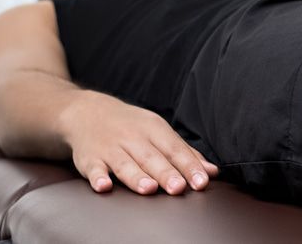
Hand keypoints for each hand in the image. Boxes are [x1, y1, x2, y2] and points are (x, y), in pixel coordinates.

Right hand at [60, 90, 218, 195]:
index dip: (189, 166)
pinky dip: (97, 177)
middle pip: (152, 158)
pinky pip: (93, 169)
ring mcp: (110, 148)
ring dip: (137, 177)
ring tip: (149, 189)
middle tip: (179, 188)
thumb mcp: (159, 132)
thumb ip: (184, 153)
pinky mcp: (89, 159)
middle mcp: (133, 138)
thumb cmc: (132, 127)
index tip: (202, 181)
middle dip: (166, 173)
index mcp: (154, 130)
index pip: (175, 149)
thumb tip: (212, 172)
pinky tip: (104, 186)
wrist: (89, 112)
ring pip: (125, 164)